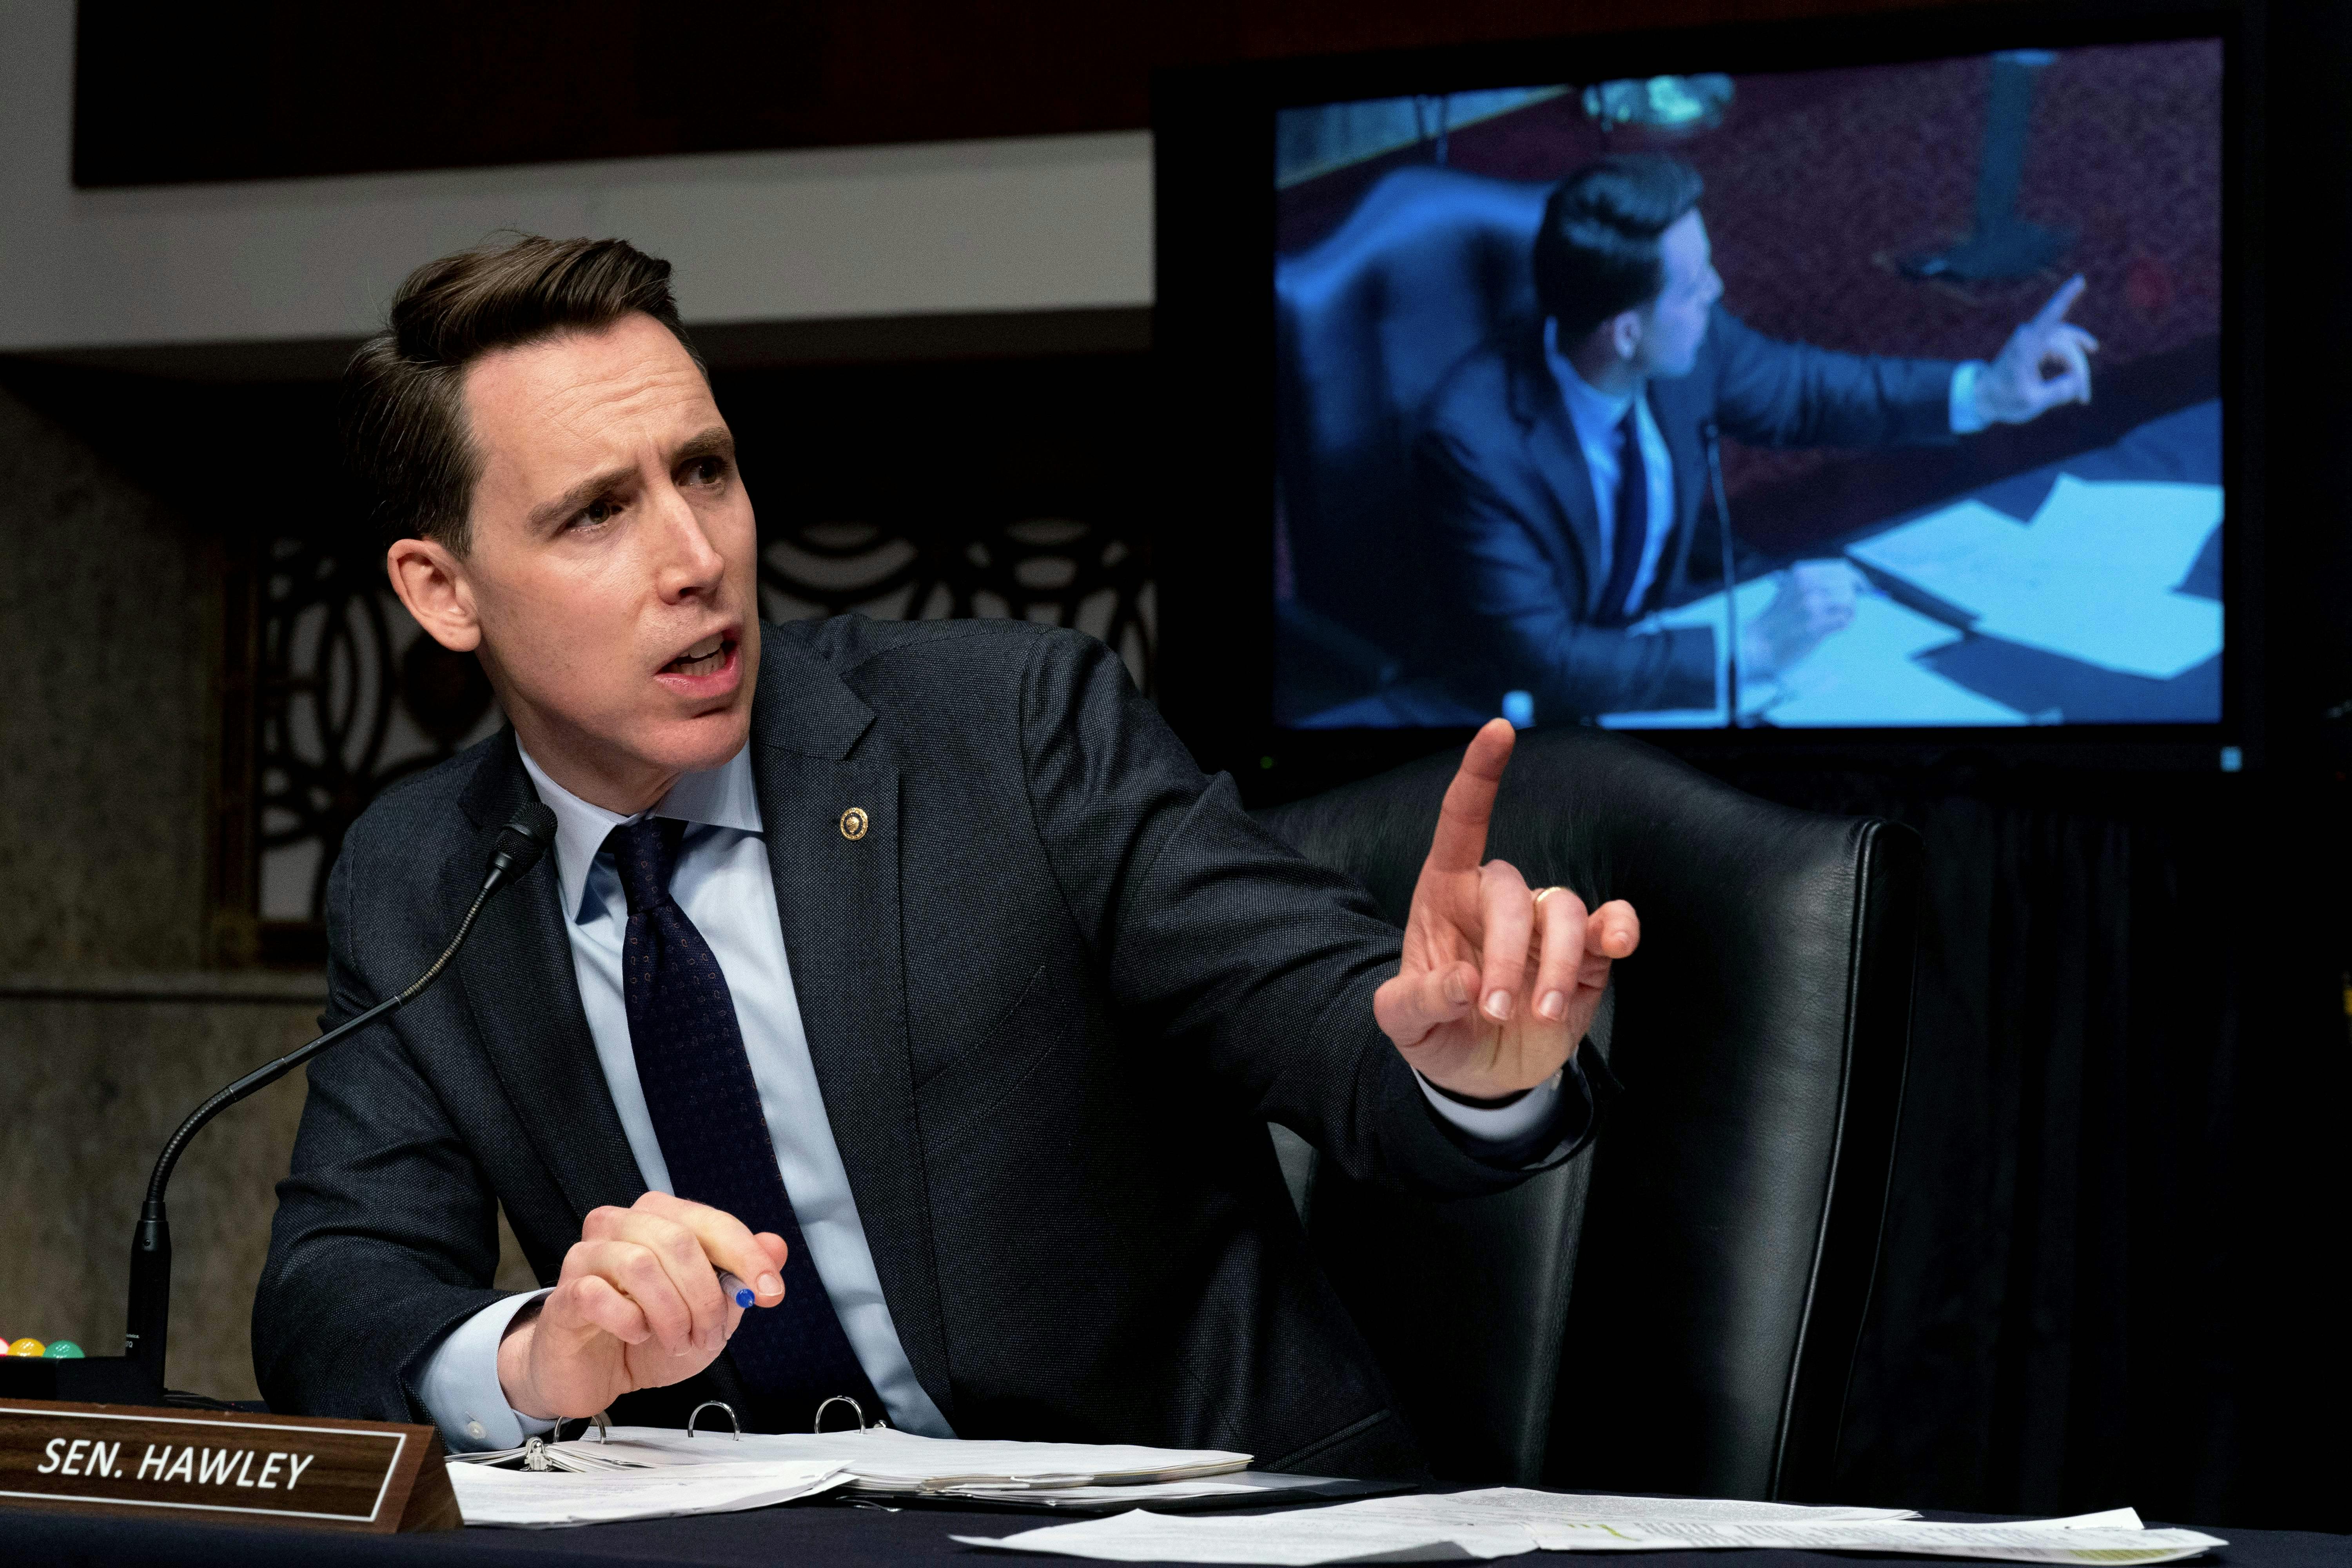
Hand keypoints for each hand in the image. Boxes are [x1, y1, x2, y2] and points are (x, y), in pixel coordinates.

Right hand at [497, 1191, 789, 1421]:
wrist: (594, 1375)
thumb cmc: (650, 1335)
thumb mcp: (709, 1311)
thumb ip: (740, 1276)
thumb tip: (776, 1245)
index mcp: (660, 1219)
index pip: (711, 1222)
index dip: (747, 1256)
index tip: (770, 1293)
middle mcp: (620, 1225)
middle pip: (678, 1240)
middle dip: (706, 1295)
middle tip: (710, 1334)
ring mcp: (586, 1257)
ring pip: (640, 1264)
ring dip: (672, 1314)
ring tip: (678, 1342)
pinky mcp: (565, 1295)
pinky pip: (599, 1295)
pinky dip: (631, 1322)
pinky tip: (638, 1336)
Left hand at [1374, 719, 1639, 1098]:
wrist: (1478, 1072)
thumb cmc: (1435, 1029)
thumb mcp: (1404, 1023)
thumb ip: (1420, 1002)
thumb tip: (1464, 985)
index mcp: (1445, 894)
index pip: (1461, 821)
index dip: (1479, 776)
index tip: (1499, 729)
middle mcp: (1498, 899)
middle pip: (1514, 893)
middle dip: (1507, 952)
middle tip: (1495, 1009)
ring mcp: (1544, 926)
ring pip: (1565, 911)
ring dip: (1557, 964)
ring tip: (1543, 1012)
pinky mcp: (1586, 955)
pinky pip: (1611, 926)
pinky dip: (1620, 931)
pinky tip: (1617, 947)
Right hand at [1741, 559, 1860, 678]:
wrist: (1758, 643)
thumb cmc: (1777, 620)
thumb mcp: (1792, 590)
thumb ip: (1817, 582)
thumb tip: (1852, 581)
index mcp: (1802, 573)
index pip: (1842, 568)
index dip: (1857, 578)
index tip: (1864, 588)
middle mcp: (1807, 586)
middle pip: (1848, 584)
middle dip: (1853, 597)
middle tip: (1846, 610)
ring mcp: (1812, 606)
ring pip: (1849, 601)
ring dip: (1849, 613)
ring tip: (1837, 621)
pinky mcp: (1815, 626)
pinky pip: (1844, 620)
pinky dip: (1844, 625)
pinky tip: (1834, 629)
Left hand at [1974, 275, 2098, 424]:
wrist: (1983, 397)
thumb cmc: (2003, 399)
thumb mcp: (2031, 402)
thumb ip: (2057, 391)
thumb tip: (2078, 381)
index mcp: (2026, 346)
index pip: (2049, 317)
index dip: (2065, 298)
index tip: (2079, 280)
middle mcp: (2030, 337)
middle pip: (2066, 344)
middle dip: (2078, 369)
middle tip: (2083, 398)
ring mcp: (2033, 338)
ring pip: (2067, 345)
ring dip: (2077, 365)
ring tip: (2083, 392)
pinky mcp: (2037, 344)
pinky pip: (2061, 348)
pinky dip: (2070, 363)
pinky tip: (2077, 378)